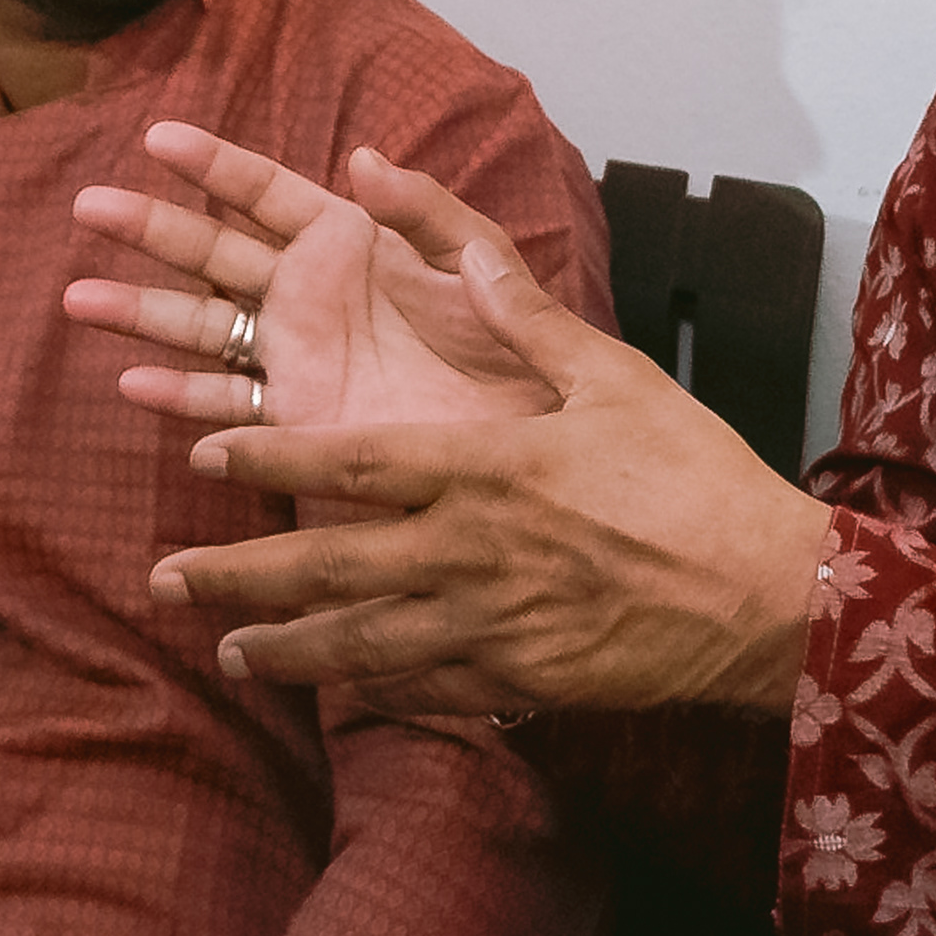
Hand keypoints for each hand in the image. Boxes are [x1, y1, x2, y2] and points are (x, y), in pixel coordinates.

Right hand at [64, 121, 559, 436]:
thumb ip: (424, 210)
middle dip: (150, 228)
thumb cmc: (513, 344)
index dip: (211, 164)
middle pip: (212, 252)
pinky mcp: (296, 419)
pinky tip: (132, 384)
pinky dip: (178, 397)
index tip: (155, 136)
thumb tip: (361, 156)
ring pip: (202, 326)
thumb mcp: (479, 261)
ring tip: (79, 300)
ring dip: (141, 313)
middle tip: (88, 205)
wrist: (527, 440)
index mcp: (348, 240)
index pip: (264, 191)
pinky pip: (224, 403)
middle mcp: (307, 293)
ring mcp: (295, 356)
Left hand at [148, 224, 833, 722]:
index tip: (202, 458)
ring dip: (285, 646)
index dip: (268, 458)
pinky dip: (372, 690)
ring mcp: (492, 626)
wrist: (768, 594)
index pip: (349, 462)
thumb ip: (522, 314)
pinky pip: (428, 689)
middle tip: (166, 580)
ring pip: (361, 642)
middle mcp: (469, 552)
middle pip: (328, 565)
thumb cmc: (692, 473)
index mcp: (483, 468)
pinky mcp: (523, 680)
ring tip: (226, 650)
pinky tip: (335, 689)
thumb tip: (463, 244)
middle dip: (238, 575)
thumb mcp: (610, 374)